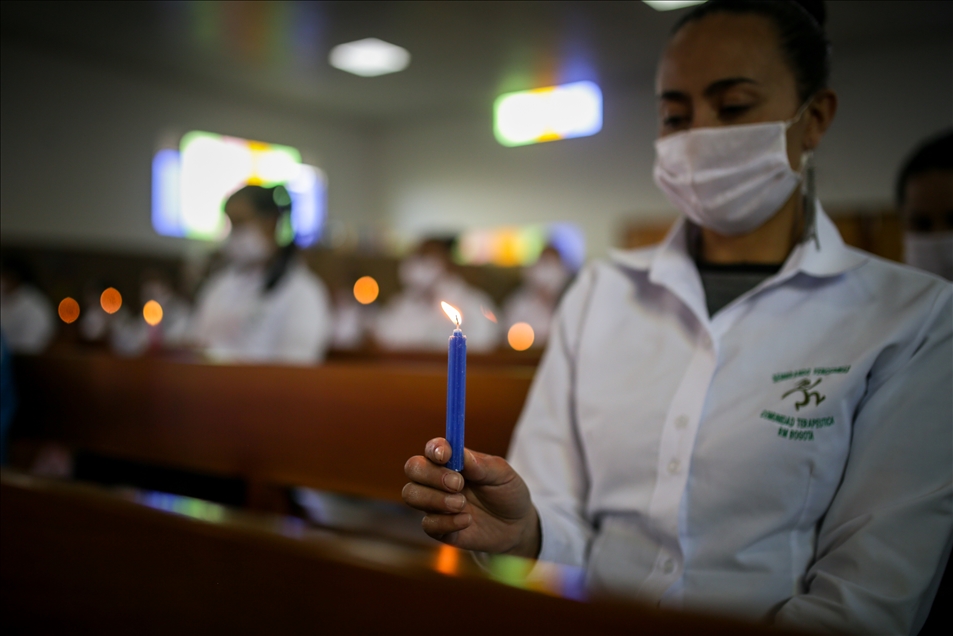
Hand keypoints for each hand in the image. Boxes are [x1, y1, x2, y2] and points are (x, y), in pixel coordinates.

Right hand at [402, 438, 539, 557]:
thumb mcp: (502, 474)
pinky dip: (446, 522)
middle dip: (431, 475)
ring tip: (462, 504)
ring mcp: (435, 504)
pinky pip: (427, 524)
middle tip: (458, 484)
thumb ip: (481, 464)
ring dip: (434, 499)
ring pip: (411, 495)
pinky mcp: (439, 528)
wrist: (516, 526)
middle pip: (413, 468)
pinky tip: (467, 521)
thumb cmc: (507, 492)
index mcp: (453, 461)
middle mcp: (438, 480)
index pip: (432, 448)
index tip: (445, 455)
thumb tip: (459, 453)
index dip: (434, 449)